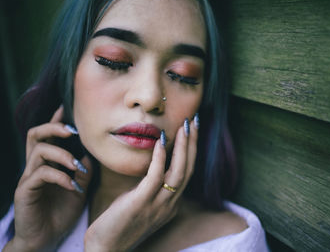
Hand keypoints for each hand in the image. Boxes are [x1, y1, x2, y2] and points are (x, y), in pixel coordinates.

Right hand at [4, 106, 92, 251]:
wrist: (47, 238)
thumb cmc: (62, 211)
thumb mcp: (79, 187)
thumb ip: (84, 170)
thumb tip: (90, 154)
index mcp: (47, 163)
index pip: (48, 135)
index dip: (55, 120)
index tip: (66, 107)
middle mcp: (35, 166)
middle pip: (34, 134)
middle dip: (53, 127)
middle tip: (72, 132)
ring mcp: (28, 178)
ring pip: (39, 151)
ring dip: (62, 155)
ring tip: (77, 166)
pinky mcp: (25, 191)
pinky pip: (41, 174)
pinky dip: (60, 177)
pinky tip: (72, 186)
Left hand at [84, 118, 197, 251]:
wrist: (105, 249)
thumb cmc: (120, 224)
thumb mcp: (142, 205)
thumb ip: (150, 189)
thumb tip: (152, 169)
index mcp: (171, 204)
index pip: (187, 172)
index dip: (191, 150)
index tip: (191, 130)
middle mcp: (170, 204)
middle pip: (189, 169)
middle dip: (193, 143)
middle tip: (193, 120)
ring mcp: (158, 205)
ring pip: (179, 172)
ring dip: (183, 147)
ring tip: (184, 126)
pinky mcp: (141, 204)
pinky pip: (155, 178)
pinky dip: (160, 158)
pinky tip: (161, 141)